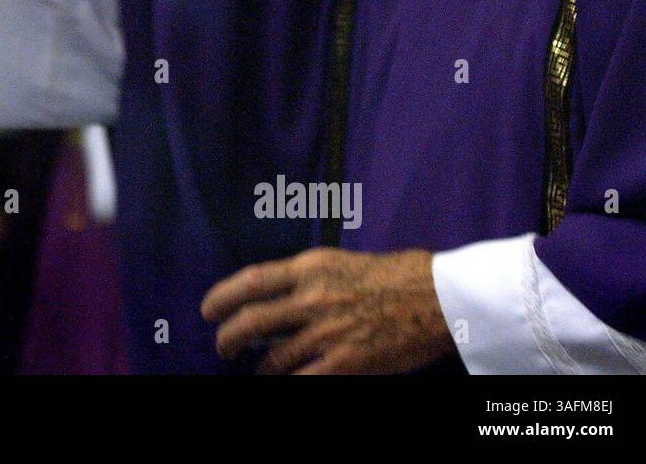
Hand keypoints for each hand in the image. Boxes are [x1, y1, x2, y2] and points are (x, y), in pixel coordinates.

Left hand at [200, 247, 454, 373]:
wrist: (437, 297)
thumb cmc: (392, 276)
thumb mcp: (339, 262)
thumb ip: (303, 278)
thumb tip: (270, 297)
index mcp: (309, 267)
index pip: (251, 281)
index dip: (221, 297)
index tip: (208, 310)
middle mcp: (312, 297)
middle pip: (252, 321)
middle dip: (229, 337)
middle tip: (223, 347)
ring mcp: (328, 331)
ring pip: (274, 356)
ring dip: (259, 368)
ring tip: (257, 371)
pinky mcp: (347, 361)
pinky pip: (302, 379)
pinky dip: (286, 383)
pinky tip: (282, 383)